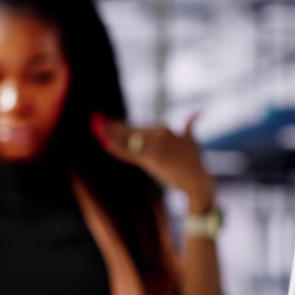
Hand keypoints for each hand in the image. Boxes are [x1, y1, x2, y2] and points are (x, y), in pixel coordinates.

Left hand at [91, 112, 214, 212]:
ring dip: (110, 133)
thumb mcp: (192, 141)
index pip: (139, 127)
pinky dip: (116, 148)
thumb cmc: (195, 162)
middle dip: (112, 127)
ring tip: (96, 127)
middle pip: (131, 131)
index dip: (122, 126)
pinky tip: (105, 143)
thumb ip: (190, 126)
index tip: (109, 123)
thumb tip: (198, 113)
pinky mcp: (152, 159)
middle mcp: (160, 135)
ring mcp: (155, 146)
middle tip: (96, 121)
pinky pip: (130, 153)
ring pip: (128, 140)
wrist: (198, 180)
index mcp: (166, 129)